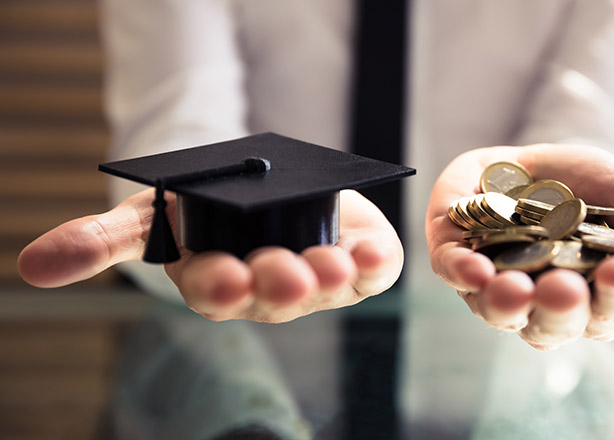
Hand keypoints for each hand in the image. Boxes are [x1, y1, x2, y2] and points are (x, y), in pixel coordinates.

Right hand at [18, 189, 402, 322]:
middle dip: (279, 286)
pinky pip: (370, 268)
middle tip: (285, 275)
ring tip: (332, 262)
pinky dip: (374, 261)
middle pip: (274, 295)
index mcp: (218, 280)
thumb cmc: (200, 209)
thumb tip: (32, 267)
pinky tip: (372, 250)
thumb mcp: (148, 216)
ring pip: (325, 286)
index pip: (215, 292)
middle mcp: (268, 287)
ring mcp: (315, 276)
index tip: (224, 277)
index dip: (220, 287)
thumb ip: (98, 240)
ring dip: (331, 276)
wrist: (259, 186)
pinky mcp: (355, 260)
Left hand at [426, 144, 613, 349]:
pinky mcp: (456, 258)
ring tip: (515, 288)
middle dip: (558, 310)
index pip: (609, 313)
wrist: (533, 161)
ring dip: (506, 304)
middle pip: (550, 326)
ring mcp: (496, 286)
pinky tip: (475, 269)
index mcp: (592, 298)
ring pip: (499, 311)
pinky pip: (454, 273)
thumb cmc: (588, 188)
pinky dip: (462, 273)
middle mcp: (542, 304)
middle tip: (563, 288)